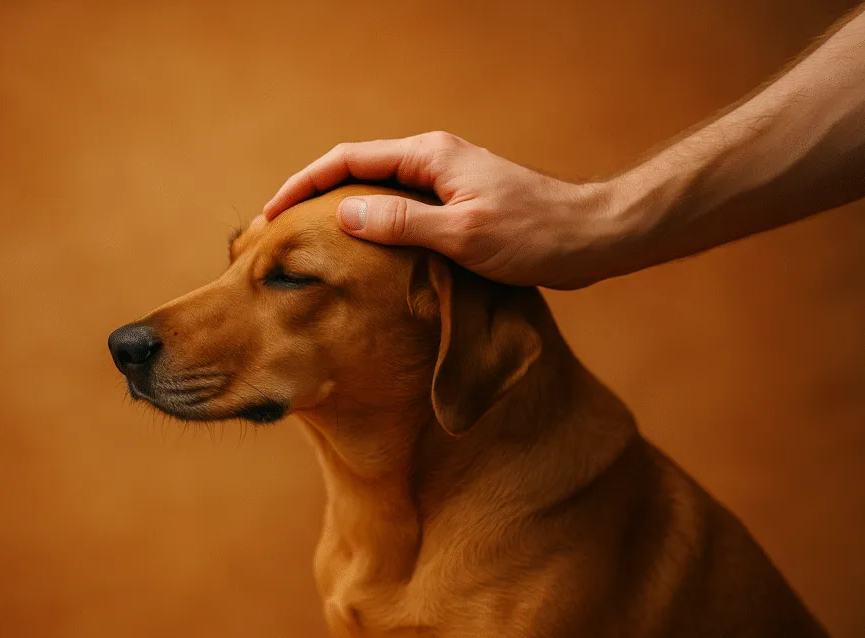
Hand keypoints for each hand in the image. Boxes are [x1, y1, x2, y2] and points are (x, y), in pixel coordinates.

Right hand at [263, 132, 626, 288]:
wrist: (590, 238)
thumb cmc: (535, 235)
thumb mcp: (463, 234)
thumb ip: (402, 224)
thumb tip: (342, 216)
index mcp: (429, 156)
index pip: (349, 160)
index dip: (304, 184)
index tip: (273, 212)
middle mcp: (433, 161)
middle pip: (358, 171)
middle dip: (315, 196)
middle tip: (280, 231)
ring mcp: (446, 183)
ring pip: (379, 193)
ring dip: (344, 213)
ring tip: (311, 244)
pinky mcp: (458, 207)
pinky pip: (402, 212)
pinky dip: (374, 228)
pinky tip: (365, 255)